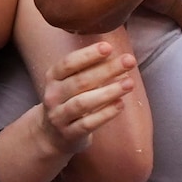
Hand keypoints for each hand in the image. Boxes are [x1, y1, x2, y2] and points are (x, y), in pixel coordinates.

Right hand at [35, 33, 141, 149]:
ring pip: (82, 103)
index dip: (88, 55)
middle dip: (107, 70)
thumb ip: (93, 69)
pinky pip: (88, 124)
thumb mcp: (73, 82)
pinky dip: (105, 114)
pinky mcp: (69, 134)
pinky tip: (120, 104)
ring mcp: (59, 116)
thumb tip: (121, 59)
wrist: (52, 134)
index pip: (68, 63)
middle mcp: (53, 96)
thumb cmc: (70, 100)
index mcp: (53, 78)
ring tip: (129, 83)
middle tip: (129, 61)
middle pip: (80, 81)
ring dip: (108, 92)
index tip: (108, 47)